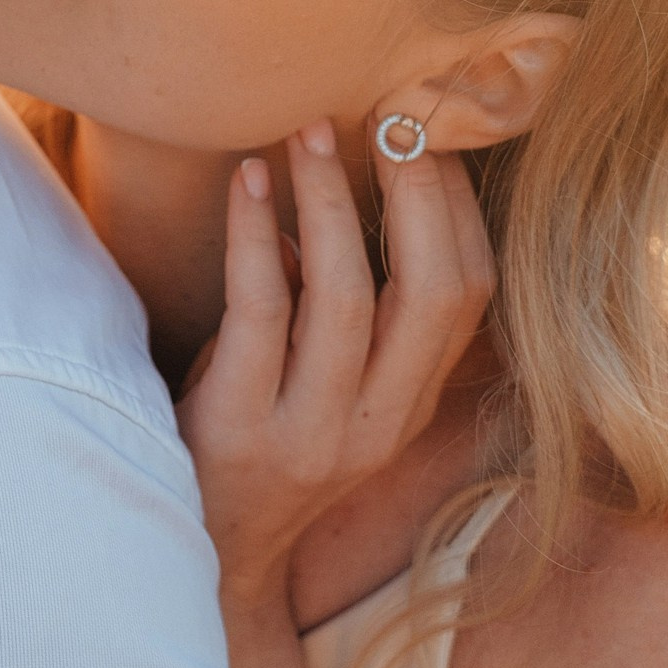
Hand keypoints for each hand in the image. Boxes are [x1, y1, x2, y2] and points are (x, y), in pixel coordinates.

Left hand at [176, 122, 494, 667]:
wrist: (196, 551)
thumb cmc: (257, 439)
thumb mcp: (324, 384)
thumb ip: (341, 306)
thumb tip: (331, 196)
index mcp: (409, 405)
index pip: (470, 296)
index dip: (459, 207)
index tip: (429, 132)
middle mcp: (377, 422)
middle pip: (433, 293)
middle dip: (417, 193)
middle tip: (389, 116)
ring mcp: (312, 430)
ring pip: (347, 295)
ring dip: (329, 199)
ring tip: (310, 130)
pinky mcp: (240, 426)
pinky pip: (260, 308)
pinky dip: (254, 233)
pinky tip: (247, 179)